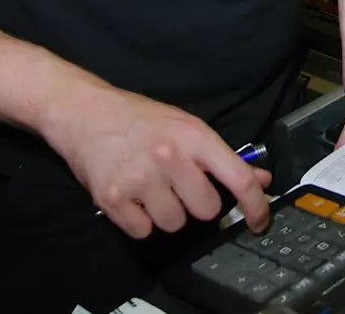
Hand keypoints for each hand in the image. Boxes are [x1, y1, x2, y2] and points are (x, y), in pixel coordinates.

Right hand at [41, 81, 271, 238]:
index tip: (260, 222)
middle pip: (207, 210)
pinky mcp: (113, 198)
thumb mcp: (185, 127)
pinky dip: (138, 220)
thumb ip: (220, 157)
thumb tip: (260, 179)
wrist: (84, 112)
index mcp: (194, 136)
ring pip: (175, 224)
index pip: (239, 178)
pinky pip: (142, 231)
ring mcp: (140, 179)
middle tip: (179, 186)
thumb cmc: (139, 119)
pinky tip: (131, 196)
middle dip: (196, 204)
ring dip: (166, 213)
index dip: (256, 206)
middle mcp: (170, 157)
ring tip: (150, 188)